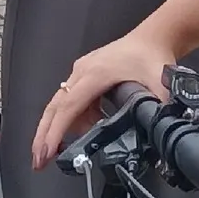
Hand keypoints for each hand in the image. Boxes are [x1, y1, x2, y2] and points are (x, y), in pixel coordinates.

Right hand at [31, 31, 173, 167]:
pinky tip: (87, 129)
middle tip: (38, 161)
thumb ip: (160, 109)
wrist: (153, 36)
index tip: (46, 151)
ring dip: (61, 129)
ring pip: (61, 105)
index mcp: (95, 75)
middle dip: (43, 135)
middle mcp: (81, 73)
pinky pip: (73, 100)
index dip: (56, 132)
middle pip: (54, 107)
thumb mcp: (160, 84)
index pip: (69, 108)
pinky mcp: (85, 75)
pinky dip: (75, 119)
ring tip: (66, 150)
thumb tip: (160, 133)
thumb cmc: (152, 55)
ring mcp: (80, 73)